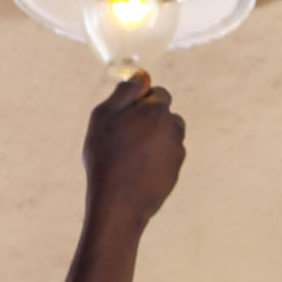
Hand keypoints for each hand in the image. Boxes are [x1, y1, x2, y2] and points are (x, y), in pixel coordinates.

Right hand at [84, 72, 185, 229]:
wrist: (118, 204)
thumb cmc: (106, 157)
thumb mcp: (104, 116)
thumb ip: (125, 91)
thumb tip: (142, 76)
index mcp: (158, 110)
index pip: (157, 92)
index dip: (140, 102)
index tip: (124, 116)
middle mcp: (174, 127)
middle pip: (164, 114)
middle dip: (148, 119)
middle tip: (124, 137)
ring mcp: (177, 151)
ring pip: (167, 135)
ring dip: (153, 139)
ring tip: (129, 155)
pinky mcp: (176, 171)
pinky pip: (166, 156)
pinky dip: (154, 158)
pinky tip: (135, 170)